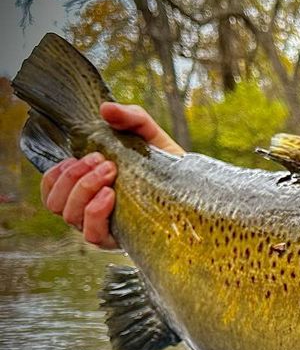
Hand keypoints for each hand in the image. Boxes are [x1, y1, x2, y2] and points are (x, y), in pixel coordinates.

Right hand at [40, 103, 183, 247]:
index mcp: (87, 188)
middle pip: (56, 203)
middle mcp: (90, 210)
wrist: (198, 191)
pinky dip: (95, 212)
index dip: (57, 173)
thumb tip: (106, 109)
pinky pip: (92, 234)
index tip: (85, 156)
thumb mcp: (149, 136)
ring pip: (69, 217)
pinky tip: (110, 195)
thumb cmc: (167, 165)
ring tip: (111, 173)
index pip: (51, 188)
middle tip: (104, 162)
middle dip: (74, 177)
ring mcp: (104, 227)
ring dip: (84, 189)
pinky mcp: (119, 241)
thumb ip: (130, 117)